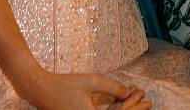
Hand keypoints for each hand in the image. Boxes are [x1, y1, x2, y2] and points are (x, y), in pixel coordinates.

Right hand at [21, 70, 147, 109]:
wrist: (41, 90)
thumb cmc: (65, 84)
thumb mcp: (91, 81)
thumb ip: (112, 87)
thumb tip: (128, 92)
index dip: (135, 106)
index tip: (145, 96)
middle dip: (133, 108)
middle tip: (148, 99)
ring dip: (124, 106)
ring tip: (136, 94)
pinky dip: (113, 105)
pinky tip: (121, 95)